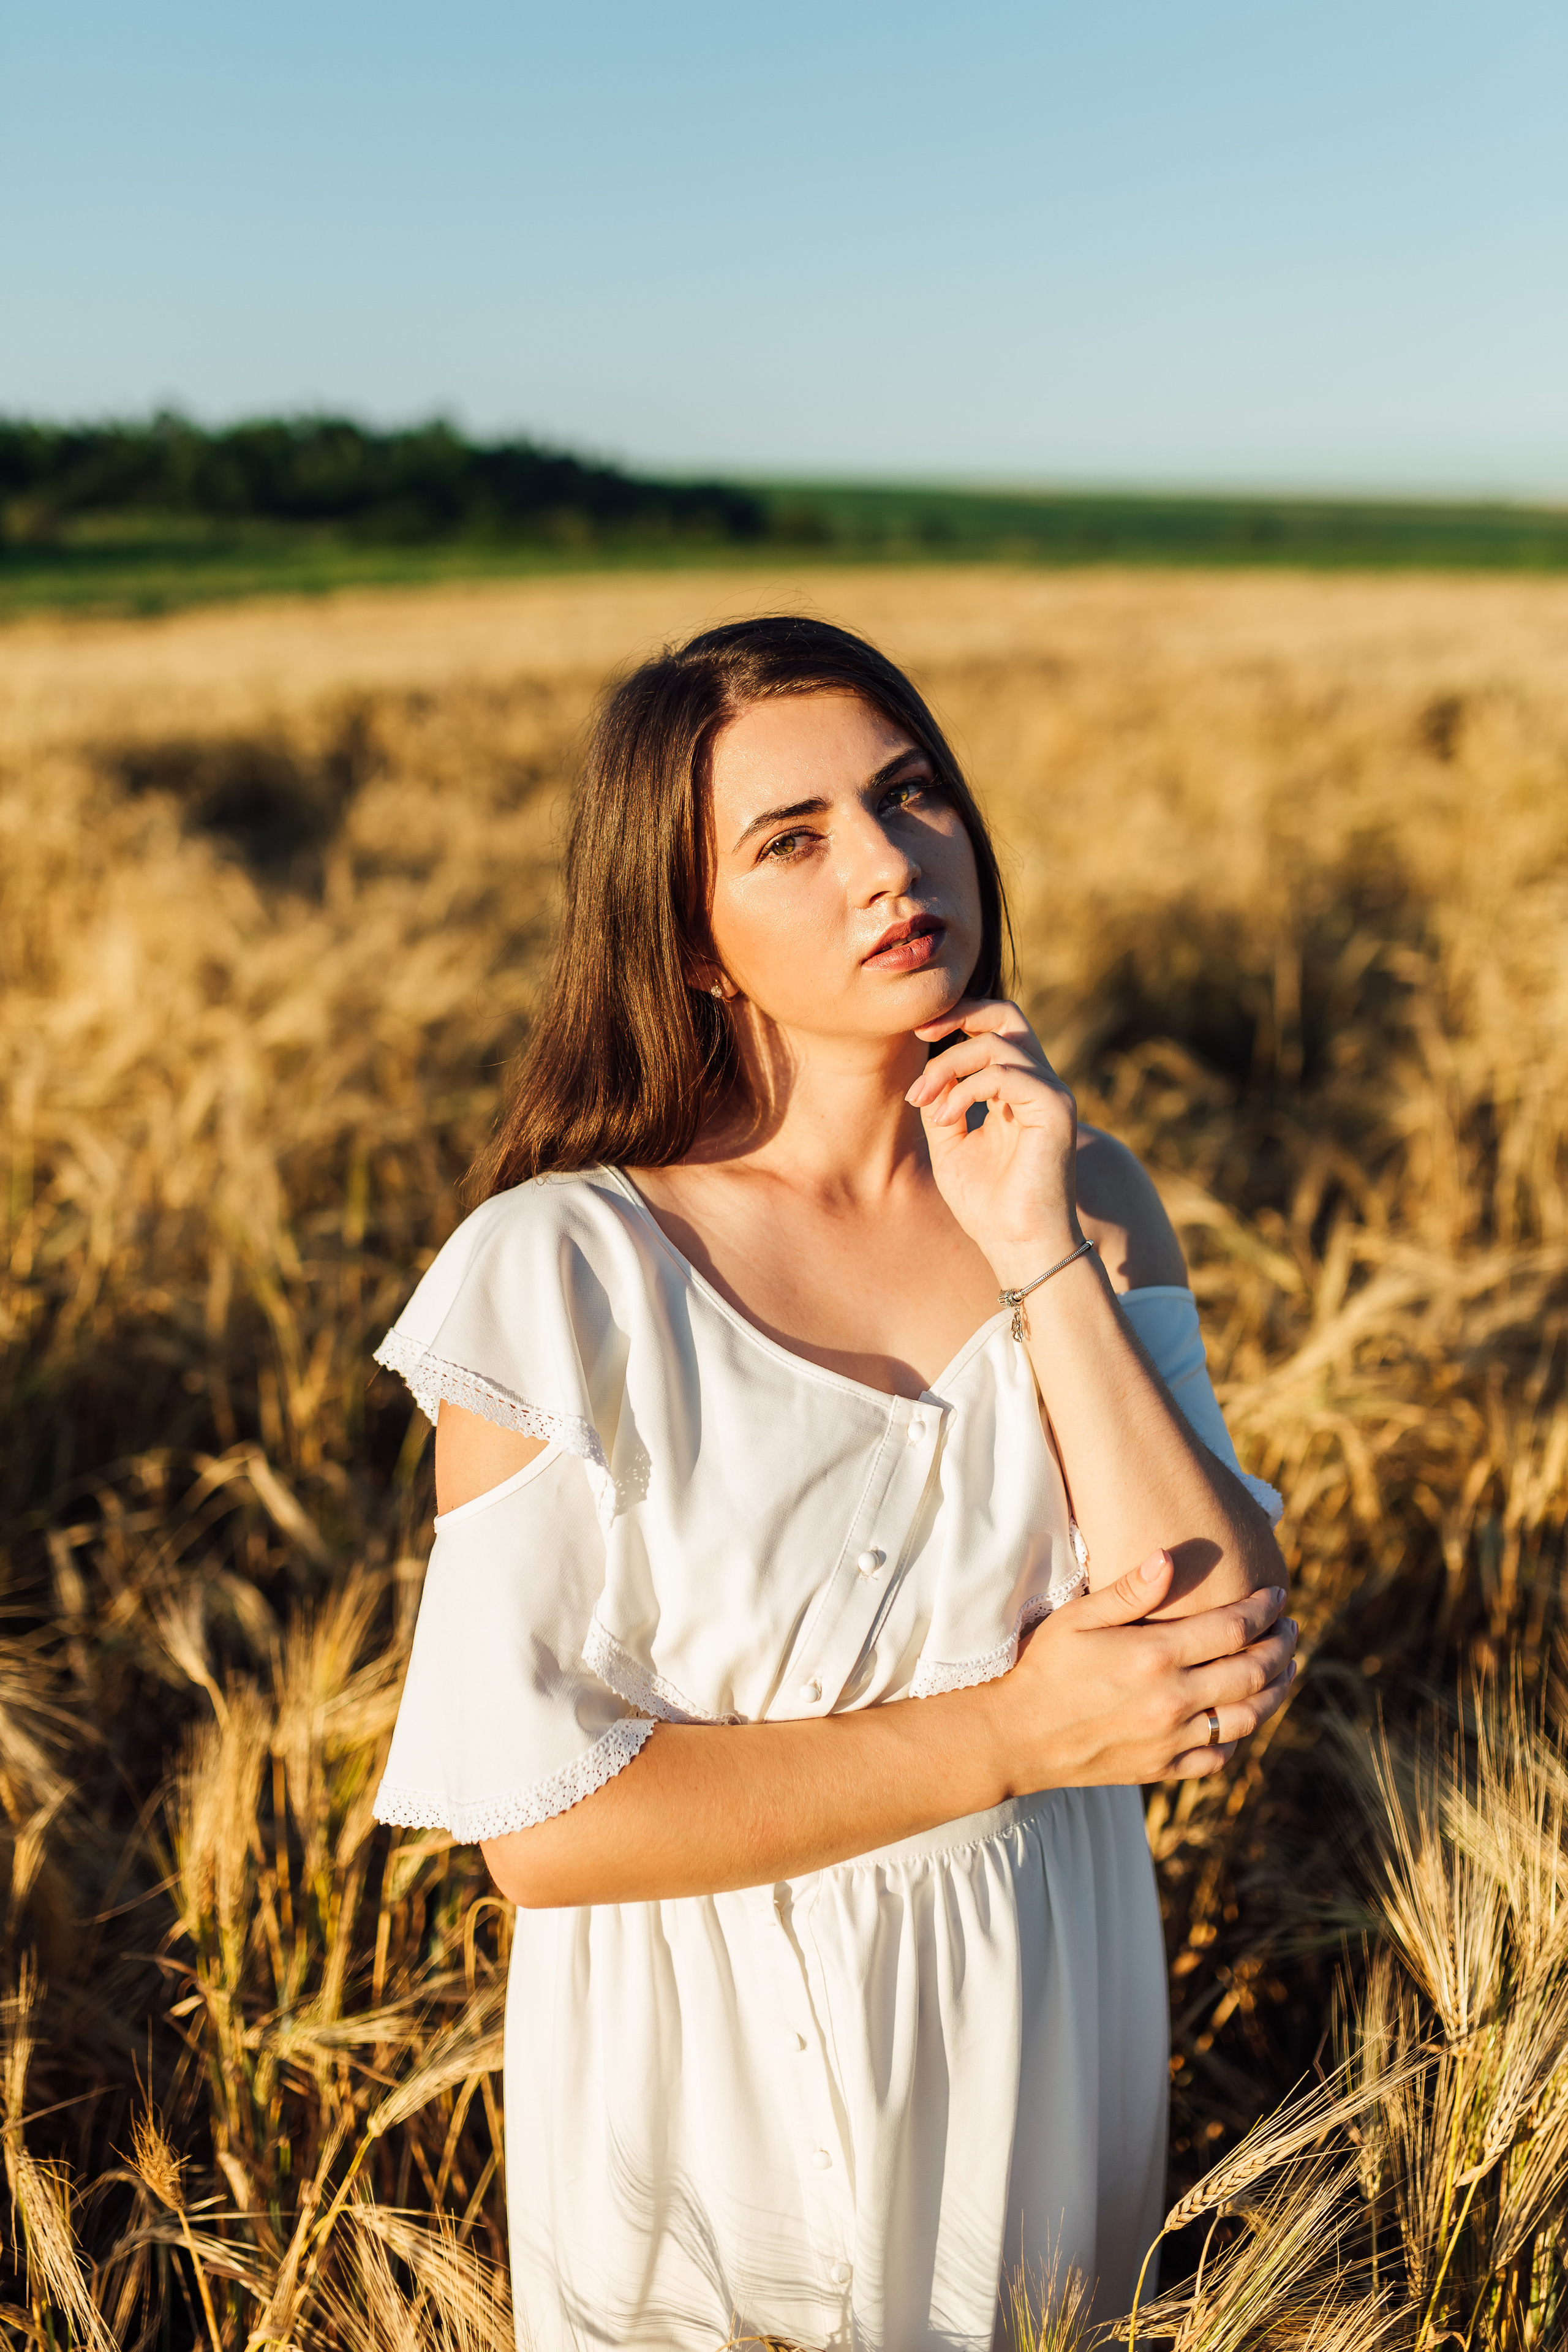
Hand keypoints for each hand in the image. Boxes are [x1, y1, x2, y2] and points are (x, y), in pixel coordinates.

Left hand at [906, 997, 1081, 1282]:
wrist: (1017, 1244)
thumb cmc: (986, 1203)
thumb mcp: (950, 1143)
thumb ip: (943, 1101)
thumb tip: (928, 1072)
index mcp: (1017, 1089)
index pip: (994, 1028)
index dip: (956, 1018)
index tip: (916, 1033)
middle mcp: (1038, 1084)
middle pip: (1006, 1014)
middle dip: (958, 1013)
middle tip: (919, 1033)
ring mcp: (1051, 1093)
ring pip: (997, 1043)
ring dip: (948, 1067)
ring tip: (925, 1104)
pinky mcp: (1055, 1107)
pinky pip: (1004, 1073)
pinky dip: (964, 1088)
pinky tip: (945, 1118)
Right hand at [994, 1548, 1298, 1786]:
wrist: (1017, 1736)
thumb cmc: (1044, 1668)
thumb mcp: (1078, 1618)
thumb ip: (1129, 1591)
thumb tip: (1169, 1558)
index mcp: (1155, 1655)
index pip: (1233, 1627)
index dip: (1264, 1610)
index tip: (1278, 1598)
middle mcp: (1173, 1699)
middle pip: (1252, 1672)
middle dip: (1280, 1647)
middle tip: (1290, 1630)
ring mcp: (1171, 1739)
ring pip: (1247, 1717)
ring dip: (1275, 1692)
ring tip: (1285, 1671)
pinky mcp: (1163, 1767)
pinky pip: (1218, 1755)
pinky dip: (1239, 1736)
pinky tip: (1242, 1718)